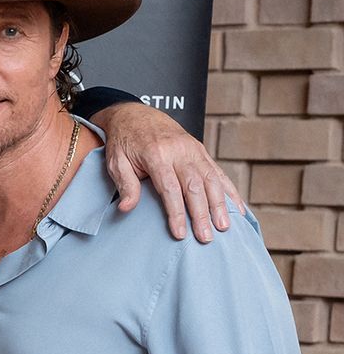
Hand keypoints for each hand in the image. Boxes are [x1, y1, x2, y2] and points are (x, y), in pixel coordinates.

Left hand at [94, 101, 243, 242]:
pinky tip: (238, 209)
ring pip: (212, 179)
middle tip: (206, 238)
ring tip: (224, 228)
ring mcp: (194, 150)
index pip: (170, 188)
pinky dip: (230, 191)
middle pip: (195, 185)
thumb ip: (125, 184)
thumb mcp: (116, 162)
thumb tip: (126, 208)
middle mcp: (180, 151)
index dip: (176, 212)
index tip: (180, 234)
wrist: (135, 115)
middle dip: (202, 214)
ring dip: (220, 205)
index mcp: (157, 154)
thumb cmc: (124, 142)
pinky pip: (219, 172)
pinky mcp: (201, 151)